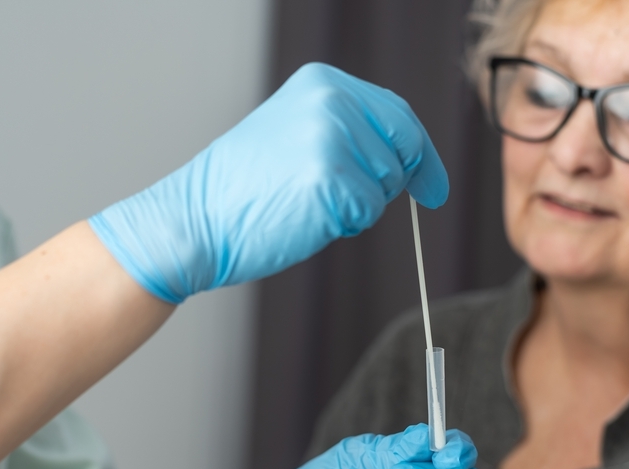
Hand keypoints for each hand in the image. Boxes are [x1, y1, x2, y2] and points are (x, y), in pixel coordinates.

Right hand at [89, 62, 448, 303]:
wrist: (195, 219)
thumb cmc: (240, 190)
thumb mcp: (294, 134)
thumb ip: (345, 132)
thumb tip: (403, 157)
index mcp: (323, 83)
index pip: (397, 114)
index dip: (421, 154)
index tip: (433, 186)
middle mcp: (333, 101)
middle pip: (403, 149)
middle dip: (392, 184)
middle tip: (350, 205)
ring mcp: (333, 139)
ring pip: (386, 185)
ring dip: (358, 205)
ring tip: (305, 202)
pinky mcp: (332, 181)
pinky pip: (367, 213)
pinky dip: (342, 224)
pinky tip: (303, 217)